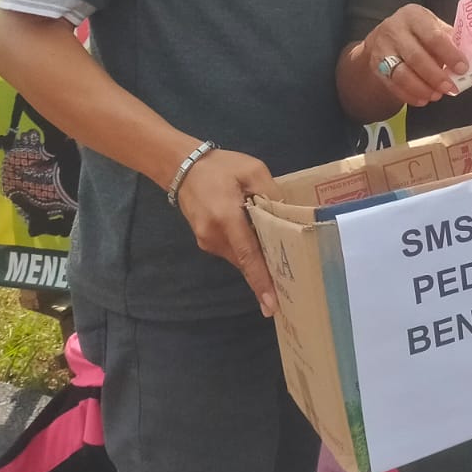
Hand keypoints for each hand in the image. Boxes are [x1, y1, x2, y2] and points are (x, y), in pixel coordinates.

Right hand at [174, 148, 282, 315]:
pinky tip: (261, 246)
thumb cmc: (221, 167)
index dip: (261, 280)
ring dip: (256, 262)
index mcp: (226, 218)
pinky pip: (232, 250)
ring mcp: (207, 241)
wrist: (182, 166)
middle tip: (289, 293)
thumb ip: (271, 192)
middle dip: (265, 276)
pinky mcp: (205, 240)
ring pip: (239, 257)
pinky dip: (246, 252)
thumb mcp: (253, 170)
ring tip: (281, 268)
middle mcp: (214, 236)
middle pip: (246, 261)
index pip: (248, 256)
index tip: (271, 304)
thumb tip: (287, 215)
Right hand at [361, 4, 467, 107]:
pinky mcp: (376, 67)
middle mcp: (395, 30)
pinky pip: (393, 85)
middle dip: (435, 76)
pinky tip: (423, 99)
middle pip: (416, 57)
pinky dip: (409, 95)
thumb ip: (450, 40)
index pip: (433, 36)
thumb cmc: (418, 32)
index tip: (462, 68)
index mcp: (414, 16)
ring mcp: (382, 49)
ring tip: (437, 95)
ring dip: (422, 88)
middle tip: (450, 88)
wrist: (385, 37)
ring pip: (402, 74)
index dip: (449, 54)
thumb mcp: (433, 26)